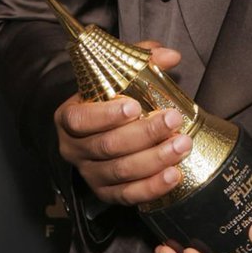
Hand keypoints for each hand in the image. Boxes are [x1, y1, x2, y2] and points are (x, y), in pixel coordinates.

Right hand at [54, 43, 191, 206]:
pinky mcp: (106, 193)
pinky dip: (152, 187)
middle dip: (144, 134)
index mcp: (69, 116)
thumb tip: (171, 56)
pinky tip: (174, 174)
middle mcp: (74, 148)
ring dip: (155, 159)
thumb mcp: (118, 73)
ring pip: (120, 172)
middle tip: (173, 120)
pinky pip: (128, 195)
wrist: (99, 126)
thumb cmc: (109, 96)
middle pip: (107, 146)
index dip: (106, 115)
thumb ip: (142, 58)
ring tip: (182, 145)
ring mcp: (89, 173)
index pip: (80, 119)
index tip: (134, 107)